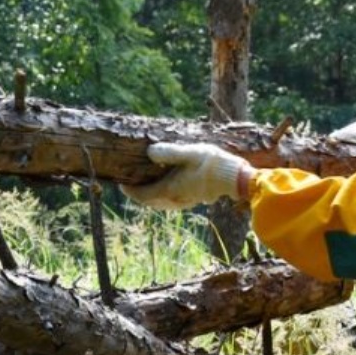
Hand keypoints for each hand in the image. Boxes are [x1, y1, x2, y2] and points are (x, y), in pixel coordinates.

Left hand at [122, 142, 253, 210]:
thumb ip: (168, 152)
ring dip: (149, 195)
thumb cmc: (212, 164)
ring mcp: (185, 201)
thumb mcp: (189, 152)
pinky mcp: (193, 199)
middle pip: (149, 201)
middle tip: (130, 182)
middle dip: (137, 193)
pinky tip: (166, 185)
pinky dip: (161, 195)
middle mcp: (174, 199)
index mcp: (169, 189)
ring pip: (160, 203)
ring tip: (145, 183)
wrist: (235, 179)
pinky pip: (170, 201)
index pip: (142, 195)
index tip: (120, 183)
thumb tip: (149, 151)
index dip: (129, 191)